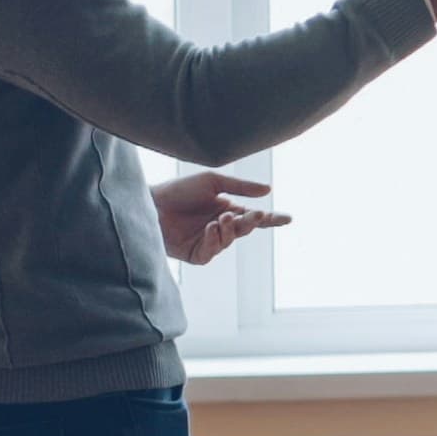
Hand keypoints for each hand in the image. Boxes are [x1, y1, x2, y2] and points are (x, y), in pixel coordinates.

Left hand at [151, 172, 287, 265]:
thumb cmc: (177, 190)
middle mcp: (219, 227)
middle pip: (246, 228)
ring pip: (231, 240)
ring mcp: (208, 241)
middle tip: (258, 214)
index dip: (271, 219)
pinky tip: (210, 228)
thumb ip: (241, 187)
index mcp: (226, 210)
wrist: (149, 203)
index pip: (254, 217)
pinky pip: (213, 251)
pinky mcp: (195, 254)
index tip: (288, 218)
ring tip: (221, 217)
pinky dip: (215, 240)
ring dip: (231, 229)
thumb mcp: (212, 182)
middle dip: (253, 221)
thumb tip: (269, 189)